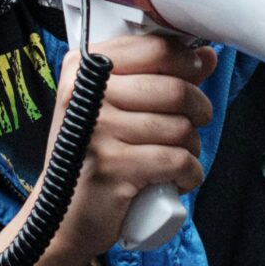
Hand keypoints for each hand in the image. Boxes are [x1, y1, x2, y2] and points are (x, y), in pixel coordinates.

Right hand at [0, 34, 214, 265]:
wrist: (57, 218)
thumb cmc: (89, 158)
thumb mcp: (111, 108)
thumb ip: (155, 78)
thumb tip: (207, 57)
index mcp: (82, 68)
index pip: (155, 47)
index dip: (187, 61)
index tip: (196, 73)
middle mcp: (86, 93)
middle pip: (175, 89)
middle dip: (198, 110)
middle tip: (192, 124)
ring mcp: (98, 130)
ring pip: (182, 128)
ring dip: (192, 148)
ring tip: (176, 158)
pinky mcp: (115, 167)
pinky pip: (178, 161)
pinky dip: (189, 175)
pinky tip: (177, 180)